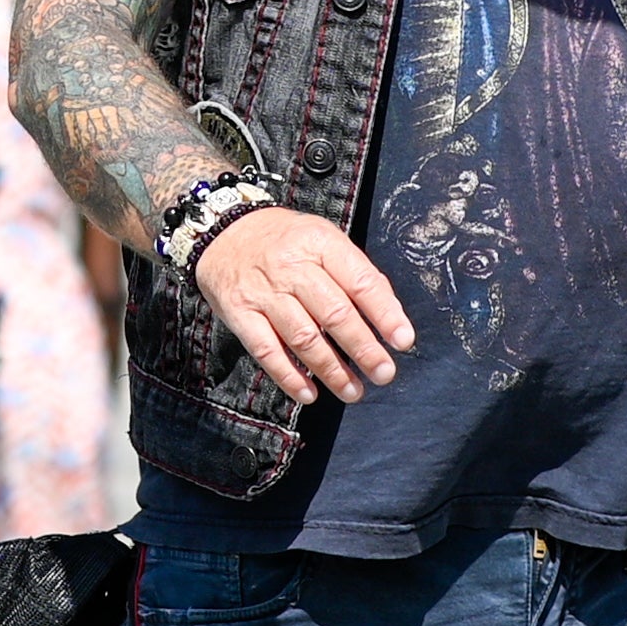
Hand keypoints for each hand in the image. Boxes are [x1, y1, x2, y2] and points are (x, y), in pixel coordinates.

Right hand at [192, 203, 417, 401]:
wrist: (222, 230)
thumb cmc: (286, 241)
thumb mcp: (323, 239)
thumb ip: (353, 273)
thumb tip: (388, 316)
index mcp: (320, 243)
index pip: (360, 281)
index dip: (385, 313)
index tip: (403, 341)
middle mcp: (292, 267)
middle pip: (334, 314)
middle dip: (363, 349)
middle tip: (384, 373)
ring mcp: (264, 292)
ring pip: (303, 337)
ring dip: (332, 370)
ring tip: (354, 391)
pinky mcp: (240, 313)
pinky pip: (266, 350)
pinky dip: (288, 376)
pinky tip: (309, 394)